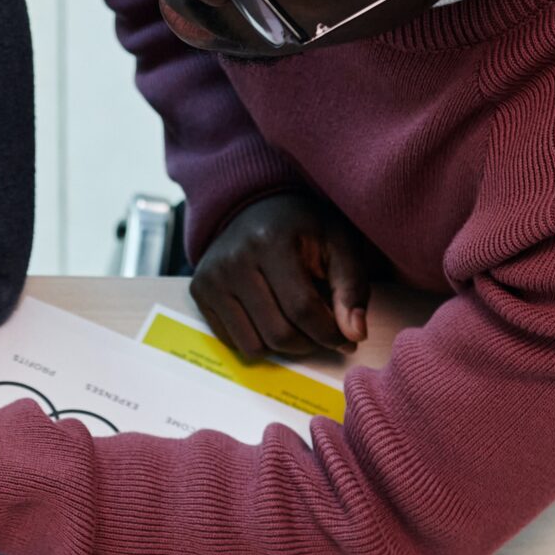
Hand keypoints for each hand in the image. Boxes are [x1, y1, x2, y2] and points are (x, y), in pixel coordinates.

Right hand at [191, 191, 374, 359]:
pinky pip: (234, 342)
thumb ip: (351, 287)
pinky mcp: (200, 293)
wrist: (253, 207)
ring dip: (284, 347)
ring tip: (298, 325)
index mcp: (271, 241)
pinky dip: (259, 340)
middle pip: (278, 333)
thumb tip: (354, 334)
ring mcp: (212, 279)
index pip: (302, 308)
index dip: (330, 333)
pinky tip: (272, 318)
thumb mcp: (338, 243)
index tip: (347, 341)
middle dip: (309, 343)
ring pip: (254, 346)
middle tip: (323, 334)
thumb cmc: (302, 227)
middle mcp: (234, 260)